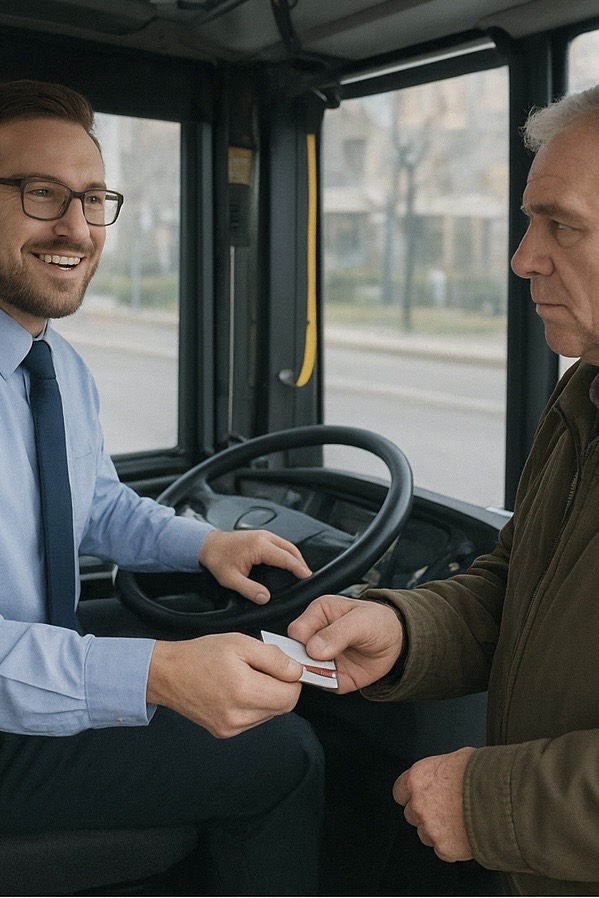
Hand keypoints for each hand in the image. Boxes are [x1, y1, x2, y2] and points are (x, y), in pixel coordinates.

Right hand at [147, 633, 303, 737]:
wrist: (168, 673)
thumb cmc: (200, 655)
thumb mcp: (240, 643)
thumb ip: (274, 658)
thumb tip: (297, 671)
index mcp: (244, 692)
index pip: (291, 696)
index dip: (292, 679)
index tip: (283, 667)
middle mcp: (238, 716)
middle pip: (282, 707)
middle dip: (280, 687)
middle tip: (261, 669)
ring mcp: (231, 728)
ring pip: (269, 714)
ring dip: (266, 697)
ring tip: (246, 678)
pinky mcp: (224, 732)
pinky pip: (253, 720)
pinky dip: (253, 705)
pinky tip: (237, 690)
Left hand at [199, 529, 311, 602]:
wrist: (207, 544)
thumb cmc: (217, 558)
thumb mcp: (230, 579)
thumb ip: (249, 590)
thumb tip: (265, 597)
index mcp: (258, 546)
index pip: (286, 557)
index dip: (298, 568)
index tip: (307, 577)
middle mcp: (263, 537)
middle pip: (291, 549)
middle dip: (301, 562)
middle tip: (307, 576)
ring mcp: (262, 535)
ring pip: (287, 544)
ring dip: (295, 557)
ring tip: (300, 570)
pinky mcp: (260, 536)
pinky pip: (280, 543)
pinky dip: (288, 553)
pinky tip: (288, 561)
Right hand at [288, 594, 402, 692]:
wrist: (396, 643)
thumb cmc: (378, 623)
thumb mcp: (361, 622)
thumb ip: (337, 633)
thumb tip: (313, 649)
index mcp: (318, 614)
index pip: (296, 631)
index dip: (302, 643)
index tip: (316, 652)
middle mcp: (315, 635)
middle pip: (294, 653)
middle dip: (305, 662)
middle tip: (325, 663)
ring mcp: (320, 657)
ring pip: (302, 671)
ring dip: (315, 675)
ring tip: (334, 669)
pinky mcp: (328, 674)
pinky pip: (318, 685)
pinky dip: (325, 685)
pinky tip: (337, 677)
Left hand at [393, 748, 475, 861]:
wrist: (501, 797)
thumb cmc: (482, 773)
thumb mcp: (456, 758)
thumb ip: (441, 772)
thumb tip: (446, 774)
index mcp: (417, 778)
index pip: (400, 792)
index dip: (411, 796)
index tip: (420, 798)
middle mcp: (418, 803)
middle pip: (411, 815)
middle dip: (425, 814)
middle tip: (445, 811)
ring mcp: (429, 827)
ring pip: (425, 835)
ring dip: (438, 831)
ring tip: (460, 822)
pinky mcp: (444, 848)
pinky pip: (442, 851)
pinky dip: (453, 846)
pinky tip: (466, 834)